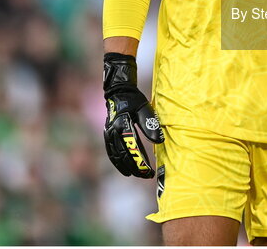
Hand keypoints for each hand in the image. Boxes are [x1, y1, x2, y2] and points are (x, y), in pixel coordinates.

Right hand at [103, 53, 163, 177]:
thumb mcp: (145, 109)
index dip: (140, 162)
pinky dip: (116, 161)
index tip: (149, 171)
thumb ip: (150, 126)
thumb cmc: (134, 100)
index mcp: (123, 125)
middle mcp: (113, 131)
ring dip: (125, 167)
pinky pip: (110, 151)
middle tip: (146, 175)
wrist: (118, 92)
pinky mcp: (107, 134)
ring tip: (136, 174)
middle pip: (123, 155)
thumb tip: (159, 141)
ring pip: (115, 155)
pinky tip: (124, 168)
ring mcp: (108, 133)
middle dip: (134, 167)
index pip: (132, 149)